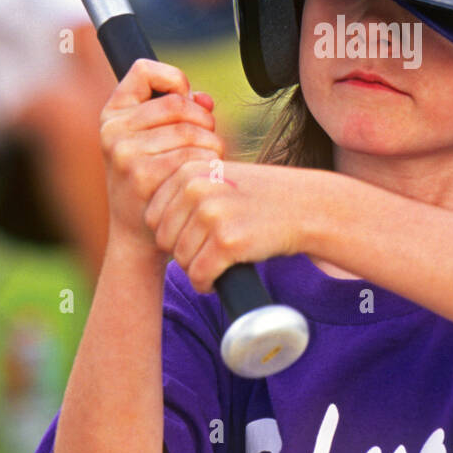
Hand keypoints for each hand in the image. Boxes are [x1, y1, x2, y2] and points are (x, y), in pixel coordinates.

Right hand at [99, 58, 223, 252]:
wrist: (137, 234)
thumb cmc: (153, 180)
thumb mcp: (155, 140)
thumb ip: (180, 110)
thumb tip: (205, 99)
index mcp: (112, 114)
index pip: (143, 70)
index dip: (172, 78)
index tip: (185, 98)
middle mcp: (113, 131)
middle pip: (177, 103)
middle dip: (203, 119)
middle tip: (206, 139)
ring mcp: (125, 154)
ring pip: (191, 130)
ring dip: (212, 144)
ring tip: (207, 160)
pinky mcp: (143, 176)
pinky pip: (193, 156)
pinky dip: (210, 163)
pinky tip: (206, 176)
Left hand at [143, 156, 312, 292]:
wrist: (304, 207)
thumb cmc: (260, 197)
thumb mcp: (219, 178)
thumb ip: (187, 188)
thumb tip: (149, 220)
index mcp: (188, 170)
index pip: (153, 215)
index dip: (172, 232)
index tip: (195, 235)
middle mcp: (196, 188)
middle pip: (163, 239)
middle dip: (183, 251)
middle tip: (209, 250)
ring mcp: (211, 214)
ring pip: (181, 260)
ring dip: (197, 267)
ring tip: (219, 259)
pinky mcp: (227, 241)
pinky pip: (199, 275)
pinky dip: (207, 282)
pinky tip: (221, 276)